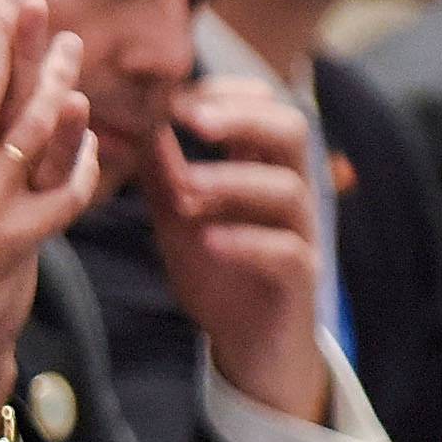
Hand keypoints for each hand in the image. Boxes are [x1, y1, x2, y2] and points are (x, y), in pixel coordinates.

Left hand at [142, 76, 327, 423]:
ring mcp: (301, 235)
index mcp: (262, 168)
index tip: (176, 98)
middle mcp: (290, 192)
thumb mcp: (179, 218)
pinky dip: (248, 242)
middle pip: (292, 130)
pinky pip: (289, 252)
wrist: (249, 346)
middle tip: (192, 118)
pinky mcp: (301, 281)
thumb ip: (163, 174)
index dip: (225, 94)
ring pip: (289, 189)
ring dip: (232, 182)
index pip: (264, 107)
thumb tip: (139, 123)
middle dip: (243, 117)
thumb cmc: (218, 271)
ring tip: (184, 191)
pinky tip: (209, 241)